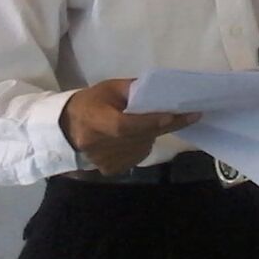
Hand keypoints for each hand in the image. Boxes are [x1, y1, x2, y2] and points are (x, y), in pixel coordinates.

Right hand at [59, 79, 200, 175]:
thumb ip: (134, 89)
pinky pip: (138, 155)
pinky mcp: (111, 170)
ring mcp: (105, 161)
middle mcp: (99, 145)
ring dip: (152, 134)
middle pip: (140, 136)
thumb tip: (162, 91)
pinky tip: (134, 137)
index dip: (148, 122)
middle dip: (167, 125)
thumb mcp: (110, 88)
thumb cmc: (90, 103)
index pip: (125, 125)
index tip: (173, 116)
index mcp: (95, 120)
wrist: (66, 129)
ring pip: (143, 146)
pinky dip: (143, 144)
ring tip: (146, 122)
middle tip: (192, 115)